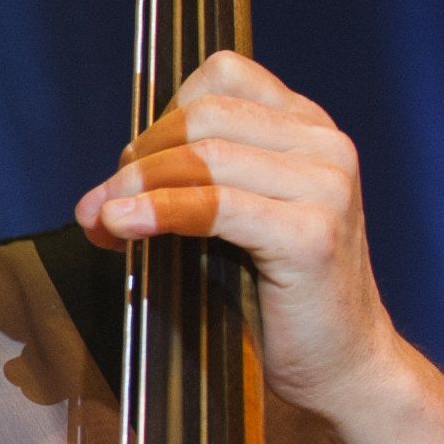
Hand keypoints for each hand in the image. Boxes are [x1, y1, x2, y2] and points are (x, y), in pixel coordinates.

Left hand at [73, 49, 399, 413]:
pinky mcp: (312, 234)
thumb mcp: (234, 221)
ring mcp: (326, 186)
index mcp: (308, 128)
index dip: (164, 116)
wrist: (342, 367)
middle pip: (205, 114)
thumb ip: (188, 185)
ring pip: (205, 156)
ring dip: (137, 185)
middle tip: (103, 202)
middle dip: (139, 157)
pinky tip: (123, 226)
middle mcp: (325, 145)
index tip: (134, 168)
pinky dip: (159, 212)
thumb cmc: (278, 298)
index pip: (222, 76)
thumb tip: (102, 191)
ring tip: (102, 220)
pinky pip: (215, 206)